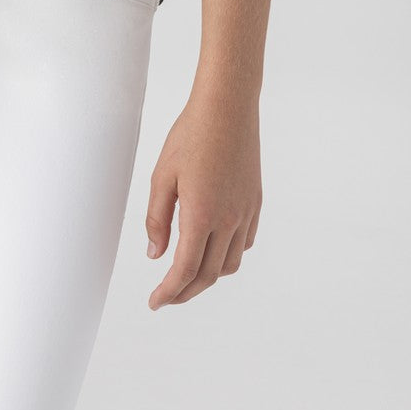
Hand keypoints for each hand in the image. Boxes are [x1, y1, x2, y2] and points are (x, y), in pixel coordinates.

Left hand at [144, 92, 261, 308]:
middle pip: (209, 274)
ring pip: (230, 263)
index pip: (185, 269)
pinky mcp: (255, 202)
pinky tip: (213, 248)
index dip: (169, 292)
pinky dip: (228, 256)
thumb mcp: (162, 175)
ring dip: (208, 277)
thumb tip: (155, 255)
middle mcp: (229, 219)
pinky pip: (244, 243)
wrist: (228, 107)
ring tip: (187, 275)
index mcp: (202, 214)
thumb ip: (157, 219)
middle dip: (186, 292)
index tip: (155, 302)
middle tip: (166, 296)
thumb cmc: (191, 135)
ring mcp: (246, 212)